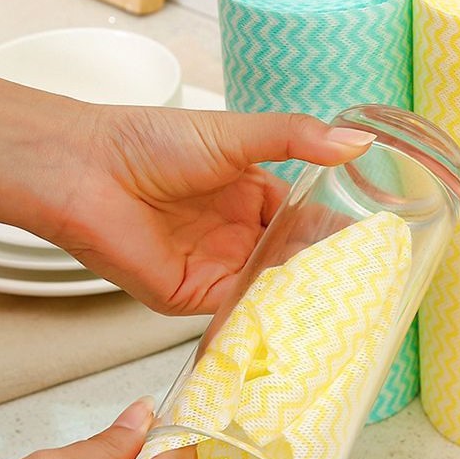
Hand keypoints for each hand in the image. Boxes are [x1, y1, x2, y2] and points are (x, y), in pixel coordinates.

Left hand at [0, 68, 374, 313]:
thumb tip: (359, 141)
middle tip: (370, 285)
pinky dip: (265, 318)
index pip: (303, 218)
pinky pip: (236, 312)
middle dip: (324, 271)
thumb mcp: (237, 134)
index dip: (335, 230)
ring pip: (269, 289)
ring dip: (301, 298)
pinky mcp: (192, 296)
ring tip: (348, 309)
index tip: (374, 244)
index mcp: (248, 193)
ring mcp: (215, 267)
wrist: (85, 170)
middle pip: (291, 259)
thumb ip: (297, 138)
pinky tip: (299, 323)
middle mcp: (235, 233)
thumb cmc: (153, 143)